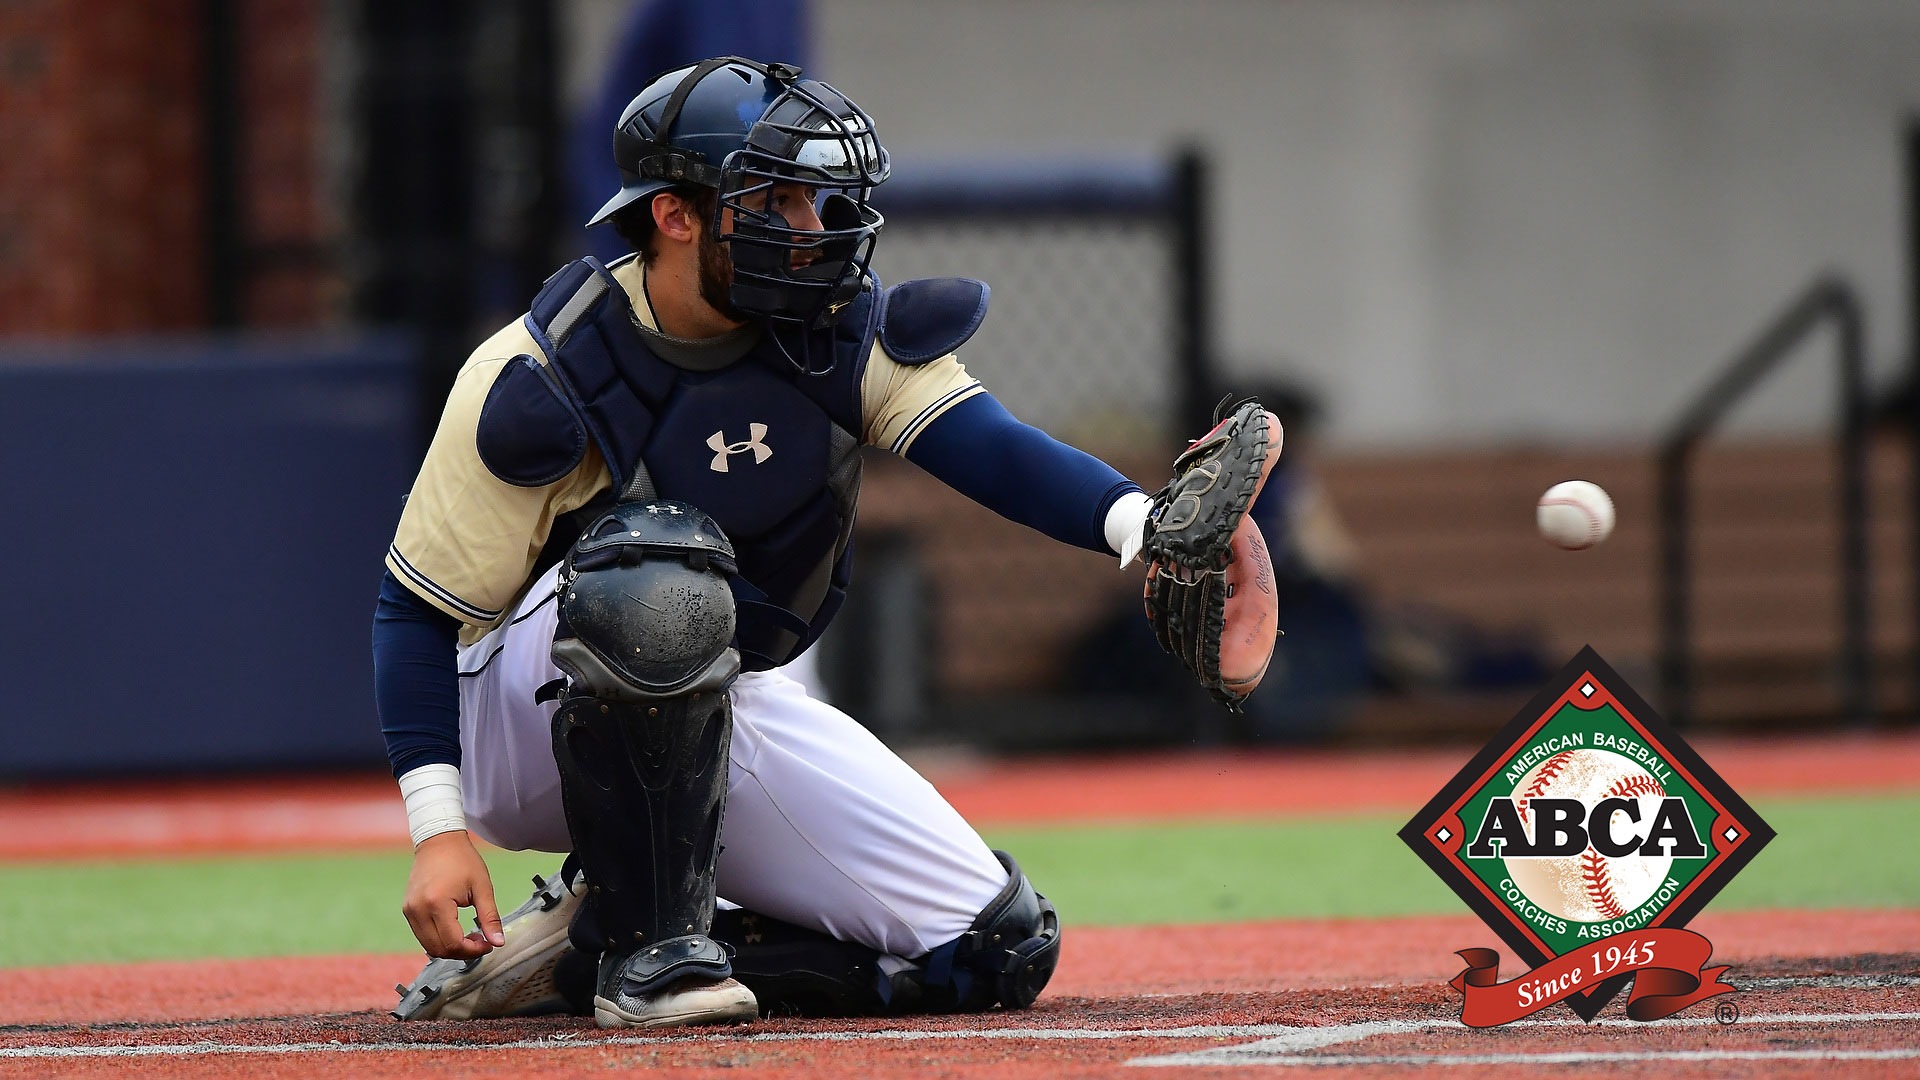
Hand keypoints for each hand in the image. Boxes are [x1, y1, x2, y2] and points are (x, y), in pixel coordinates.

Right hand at [402, 830, 505, 958]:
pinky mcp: (407, 910)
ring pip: (429, 946)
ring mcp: (410, 911)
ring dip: (450, 948)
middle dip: (462, 952)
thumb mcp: (482, 887)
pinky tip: (455, 930)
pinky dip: (439, 940)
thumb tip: (499, 943)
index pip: (453, 943)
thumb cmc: (463, 860)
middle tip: (480, 941)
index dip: (473, 950)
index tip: (488, 945)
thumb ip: (490, 917)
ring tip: (469, 935)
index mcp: (437, 903)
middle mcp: (418, 910)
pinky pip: (422, 936)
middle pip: (439, 949)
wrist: (438, 841)